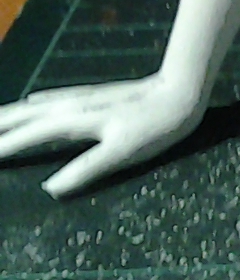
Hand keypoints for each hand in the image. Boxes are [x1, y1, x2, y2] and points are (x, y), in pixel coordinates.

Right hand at [0, 75, 204, 196]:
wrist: (182, 91)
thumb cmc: (156, 125)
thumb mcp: (123, 152)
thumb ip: (86, 169)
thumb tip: (49, 188)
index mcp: (73, 121)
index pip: (28, 136)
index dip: (2, 147)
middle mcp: (72, 106)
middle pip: (24, 116)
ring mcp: (82, 98)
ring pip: (35, 106)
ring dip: (10, 114)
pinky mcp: (94, 95)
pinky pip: (53, 99)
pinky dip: (34, 104)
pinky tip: (31, 102)